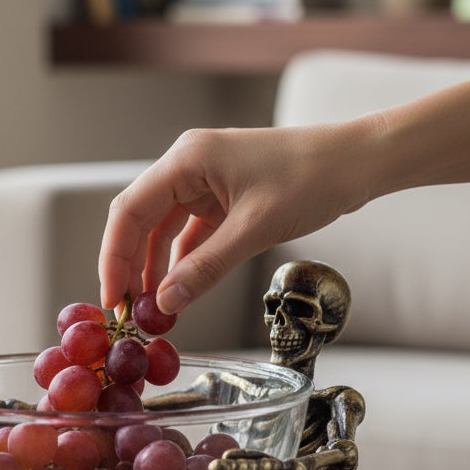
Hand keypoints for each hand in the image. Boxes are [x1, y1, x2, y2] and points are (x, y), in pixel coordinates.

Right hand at [98, 121, 373, 314]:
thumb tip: (165, 303)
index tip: (113, 299)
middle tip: (129, 310)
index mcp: (186, 159)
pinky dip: (183, 262)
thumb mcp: (254, 229)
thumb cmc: (311, 178)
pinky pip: (191, 233)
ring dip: (156, 268)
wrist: (357, 163)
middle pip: (139, 220)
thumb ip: (205, 268)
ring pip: (163, 229)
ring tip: (154, 308)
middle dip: (130, 266)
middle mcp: (188, 166)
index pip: (129, 211)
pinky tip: (180, 290)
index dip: (114, 258)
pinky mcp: (224, 197)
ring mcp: (205, 181)